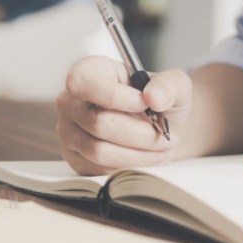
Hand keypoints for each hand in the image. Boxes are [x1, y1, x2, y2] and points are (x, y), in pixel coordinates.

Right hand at [57, 56, 191, 174]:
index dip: (114, 96)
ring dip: (138, 154)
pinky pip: (100, 170)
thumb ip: (168, 84)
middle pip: (98, 124)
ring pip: (100, 151)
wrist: (158, 126)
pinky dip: (130, 167)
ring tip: (161, 148)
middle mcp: (70, 102)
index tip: (144, 104)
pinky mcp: (76, 159)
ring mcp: (69, 133)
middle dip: (140, 134)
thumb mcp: (173, 84)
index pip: (82, 83)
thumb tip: (153, 97)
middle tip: (164, 136)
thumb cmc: (158, 101)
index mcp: (87, 72)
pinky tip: (146, 157)